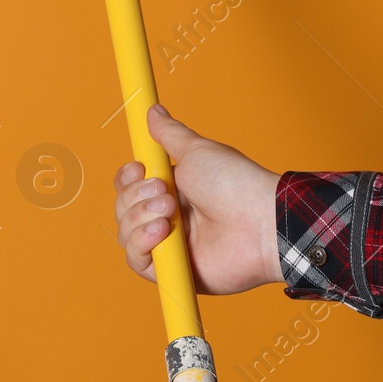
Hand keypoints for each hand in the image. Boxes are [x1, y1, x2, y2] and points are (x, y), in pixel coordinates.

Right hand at [114, 105, 281, 294]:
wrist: (259, 221)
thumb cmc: (234, 183)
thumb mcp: (197, 151)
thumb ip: (170, 134)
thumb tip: (153, 110)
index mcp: (171, 190)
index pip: (128, 187)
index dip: (127, 179)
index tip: (139, 168)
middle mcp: (167, 218)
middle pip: (122, 208)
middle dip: (136, 197)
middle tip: (168, 193)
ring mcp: (169, 246)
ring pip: (125, 233)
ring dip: (140, 217)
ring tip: (170, 212)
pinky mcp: (172, 271)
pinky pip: (136, 261)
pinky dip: (141, 243)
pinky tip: (162, 231)